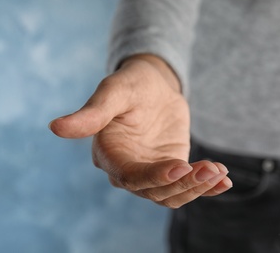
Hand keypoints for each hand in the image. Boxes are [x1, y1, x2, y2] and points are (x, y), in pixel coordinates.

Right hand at [49, 54, 231, 207]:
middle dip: (185, 184)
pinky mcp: (171, 168)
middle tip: (212, 169)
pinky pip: (187, 186)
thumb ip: (92, 113)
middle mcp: (128, 169)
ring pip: (172, 194)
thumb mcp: (115, 91)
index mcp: (109, 154)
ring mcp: (151, 171)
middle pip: (155, 191)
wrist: (154, 85)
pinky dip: (206, 187)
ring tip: (219, 171)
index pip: (130, 176)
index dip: (155, 176)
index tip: (181, 167)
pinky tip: (224, 181)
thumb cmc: (132, 84)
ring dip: (198, 187)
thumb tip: (55, 127)